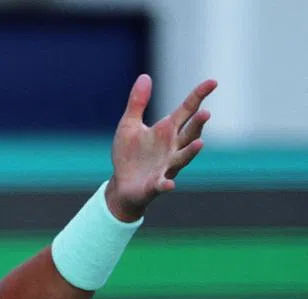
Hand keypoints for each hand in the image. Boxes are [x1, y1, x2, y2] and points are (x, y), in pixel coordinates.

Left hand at [106, 74, 217, 220]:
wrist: (122, 185)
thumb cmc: (129, 155)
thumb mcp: (129, 125)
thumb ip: (137, 103)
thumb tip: (145, 76)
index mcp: (167, 130)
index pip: (187, 110)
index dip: (199, 95)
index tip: (213, 81)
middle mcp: (172, 147)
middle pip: (190, 134)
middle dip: (197, 125)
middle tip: (205, 112)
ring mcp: (166, 166)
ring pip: (182, 158)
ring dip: (191, 151)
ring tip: (199, 143)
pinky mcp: (155, 184)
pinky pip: (163, 184)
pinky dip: (166, 184)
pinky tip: (169, 184)